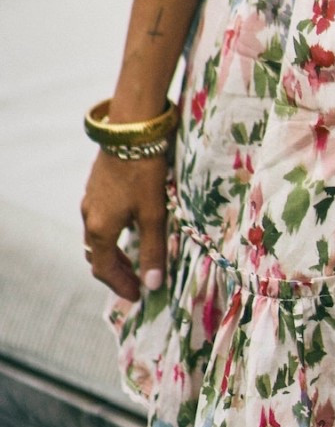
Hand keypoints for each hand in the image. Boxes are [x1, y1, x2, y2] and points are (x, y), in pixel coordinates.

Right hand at [81, 149, 168, 300]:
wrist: (131, 130)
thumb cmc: (144, 172)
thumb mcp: (153, 214)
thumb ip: (153, 250)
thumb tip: (152, 285)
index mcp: (100, 228)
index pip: (104, 269)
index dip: (120, 285)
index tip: (138, 296)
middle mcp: (89, 215)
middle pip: (97, 254)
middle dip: (115, 271)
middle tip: (136, 281)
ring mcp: (90, 199)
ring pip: (97, 235)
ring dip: (112, 251)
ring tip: (133, 258)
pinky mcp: (97, 185)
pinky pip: (100, 218)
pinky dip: (112, 233)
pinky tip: (130, 226)